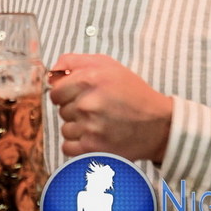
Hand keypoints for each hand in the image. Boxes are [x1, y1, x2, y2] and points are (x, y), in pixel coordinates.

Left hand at [48, 53, 171, 162]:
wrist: (159, 124)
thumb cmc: (131, 91)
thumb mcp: (106, 64)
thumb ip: (73, 61)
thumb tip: (50, 73)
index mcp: (88, 79)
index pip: (55, 91)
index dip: (65, 94)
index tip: (78, 96)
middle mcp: (87, 103)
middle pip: (61, 110)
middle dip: (74, 110)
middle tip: (96, 109)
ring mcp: (90, 128)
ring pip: (65, 129)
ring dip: (78, 128)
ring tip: (99, 123)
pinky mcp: (93, 149)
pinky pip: (68, 147)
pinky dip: (78, 145)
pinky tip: (95, 138)